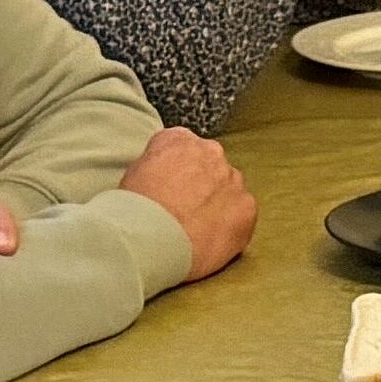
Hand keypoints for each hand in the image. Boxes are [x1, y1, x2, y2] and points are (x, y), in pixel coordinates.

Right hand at [123, 125, 254, 279]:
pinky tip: (212, 241)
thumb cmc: (135, 210)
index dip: (178, 172)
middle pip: (212, 167)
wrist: (151, 238)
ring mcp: (232, 179)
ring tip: (198, 230)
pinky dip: (232, 228)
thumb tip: (163, 175)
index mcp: (179, 140)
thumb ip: (156, 165)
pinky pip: (243, 216)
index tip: (172, 188)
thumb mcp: (133, 174)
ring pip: (230, 190)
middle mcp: (210, 152)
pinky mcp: (247, 207)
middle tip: (186, 212)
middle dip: (203, 186)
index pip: (185, 147)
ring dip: (219, 205)